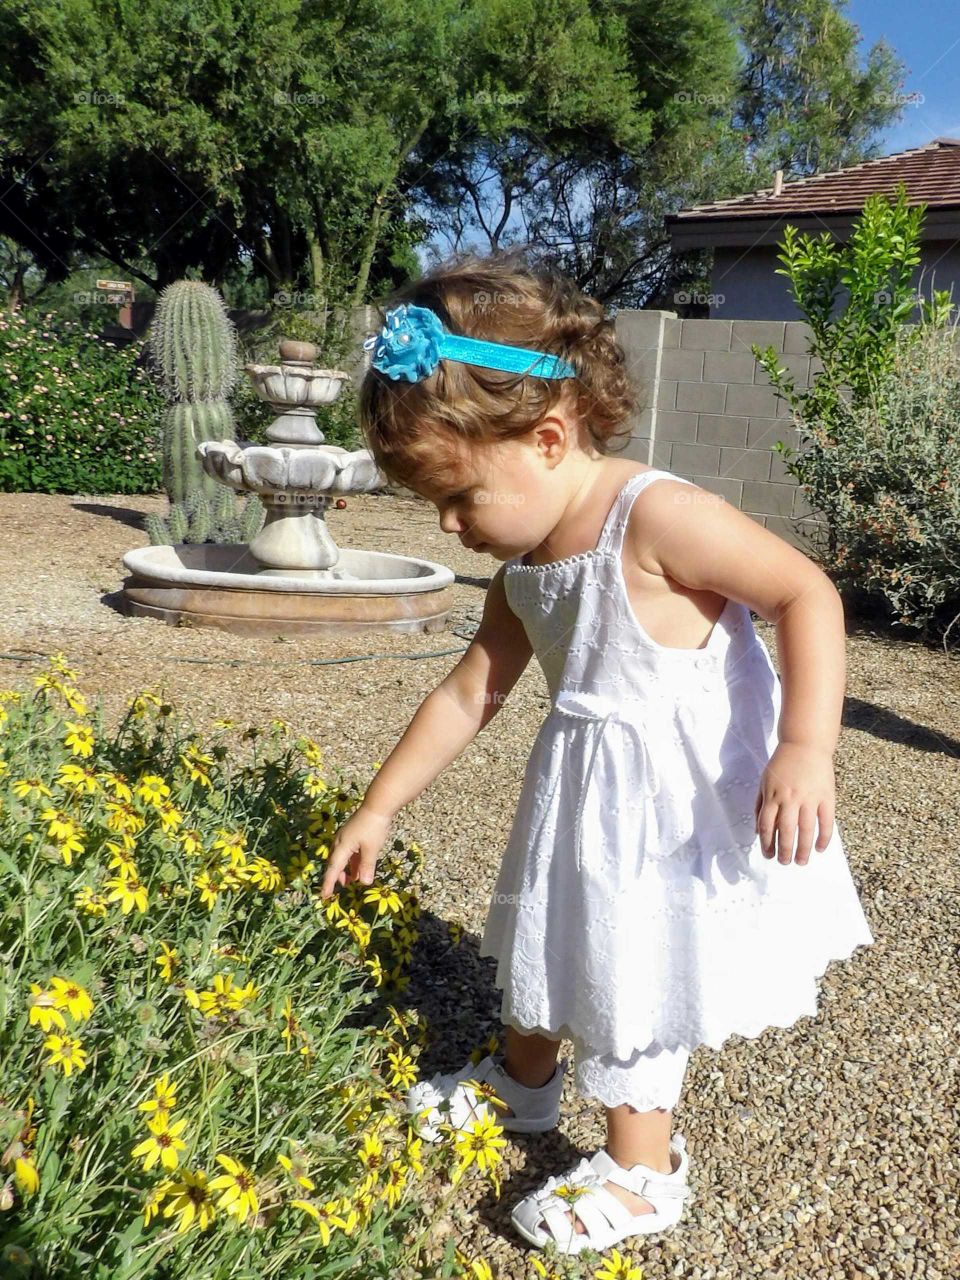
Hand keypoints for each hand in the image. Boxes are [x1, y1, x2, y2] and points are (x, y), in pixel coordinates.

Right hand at [319, 807, 392, 899]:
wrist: (377, 806)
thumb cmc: (374, 827)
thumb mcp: (371, 849)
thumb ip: (367, 866)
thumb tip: (363, 883)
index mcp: (342, 846)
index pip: (333, 869)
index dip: (328, 883)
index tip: (324, 896)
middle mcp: (340, 842)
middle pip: (335, 863)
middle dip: (337, 876)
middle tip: (341, 888)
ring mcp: (346, 837)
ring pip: (342, 858)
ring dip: (346, 870)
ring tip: (351, 881)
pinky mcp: (353, 834)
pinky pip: (349, 852)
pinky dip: (352, 862)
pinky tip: (359, 868)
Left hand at [754, 742, 835, 865]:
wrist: (805, 744)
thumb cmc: (782, 764)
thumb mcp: (764, 781)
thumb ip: (760, 805)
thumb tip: (758, 831)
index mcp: (772, 795)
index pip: (766, 825)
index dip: (766, 843)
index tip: (768, 855)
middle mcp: (790, 798)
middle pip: (785, 831)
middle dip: (784, 850)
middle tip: (784, 863)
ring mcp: (809, 798)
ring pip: (806, 830)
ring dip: (803, 849)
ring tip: (801, 861)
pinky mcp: (826, 797)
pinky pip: (826, 821)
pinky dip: (824, 837)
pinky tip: (820, 848)